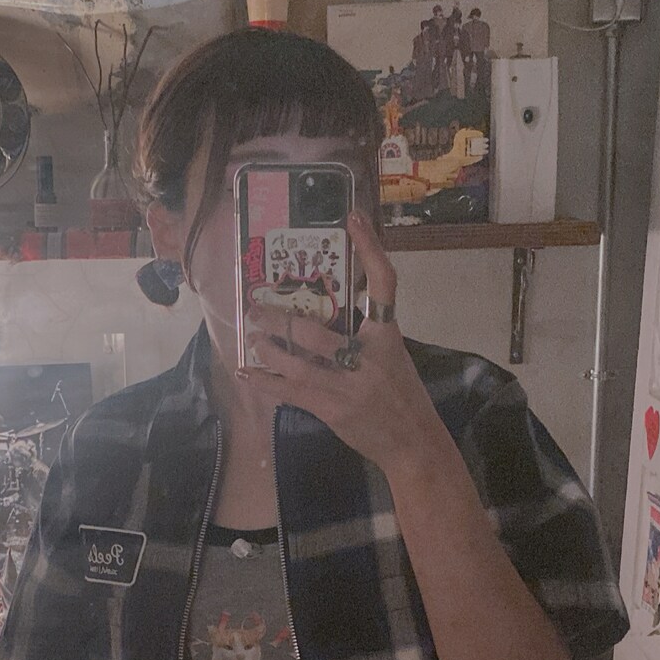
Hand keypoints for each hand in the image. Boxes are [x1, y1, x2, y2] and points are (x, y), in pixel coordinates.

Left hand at [244, 211, 442, 474]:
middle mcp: (369, 357)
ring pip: (297, 362)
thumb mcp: (392, 357)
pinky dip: (263, 381)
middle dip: (280, 320)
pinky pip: (290, 391)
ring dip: (268, 349)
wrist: (413, 442)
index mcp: (388, 337)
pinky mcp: (332, 409)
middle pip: (316, 329)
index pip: (384, 284)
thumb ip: (364, 336)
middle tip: (256, 307)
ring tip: (253, 337)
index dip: (370, 248)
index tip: (352, 217)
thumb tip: (322, 315)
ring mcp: (349, 386)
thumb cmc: (401, 395)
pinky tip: (245, 372)